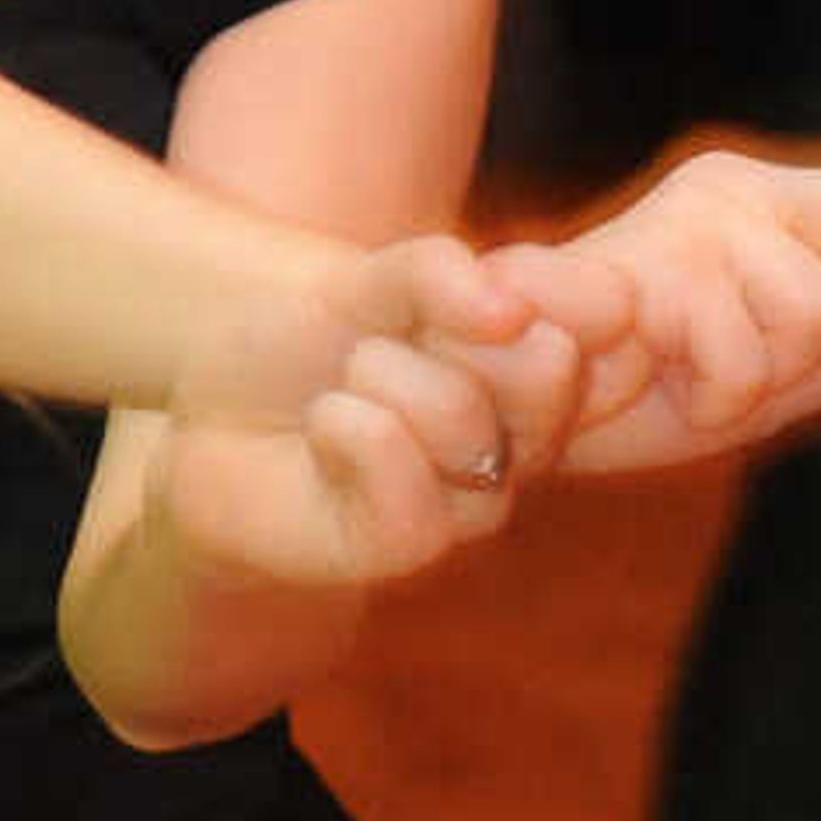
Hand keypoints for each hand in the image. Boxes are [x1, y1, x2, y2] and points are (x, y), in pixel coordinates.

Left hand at [155, 234, 598, 596]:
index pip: (605, 310)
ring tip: (345, 386)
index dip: (533, 277)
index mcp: (543, 359)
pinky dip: (344, 426)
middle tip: (382, 338)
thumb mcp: (373, 278)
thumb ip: (443, 276)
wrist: (215, 408)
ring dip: (376, 373)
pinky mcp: (412, 544)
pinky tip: (324, 429)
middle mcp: (530, 435)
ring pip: (461, 413)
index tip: (441, 276)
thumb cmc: (308, 336)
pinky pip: (404, 473)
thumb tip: (510, 310)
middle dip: (444, 326)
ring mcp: (478, 496)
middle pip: (548, 364)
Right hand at [531, 145, 820, 476]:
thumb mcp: (783, 379)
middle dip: (820, 342)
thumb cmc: (643, 390)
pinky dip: (711, 391)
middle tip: (732, 361)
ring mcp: (681, 222)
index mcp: (772, 196)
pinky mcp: (629, 270)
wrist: (517, 416)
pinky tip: (649, 380)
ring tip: (682, 374)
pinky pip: (735, 345)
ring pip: (814, 309)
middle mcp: (730, 186)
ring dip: (754, 378)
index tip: (810, 334)